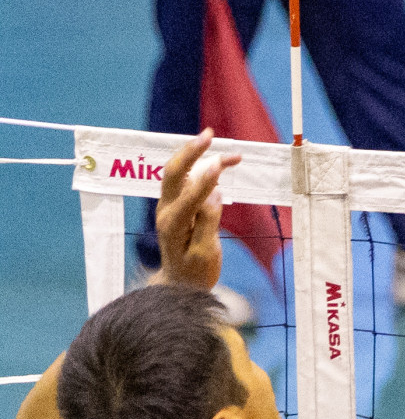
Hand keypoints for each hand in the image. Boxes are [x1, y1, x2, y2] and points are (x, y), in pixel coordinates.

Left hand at [154, 129, 240, 291]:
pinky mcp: (177, 204)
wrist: (178, 283)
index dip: (205, 180)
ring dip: (197, 155)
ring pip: (179, 172)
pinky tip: (224, 163)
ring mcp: (169, 205)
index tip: (220, 165)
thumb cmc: (194, 271)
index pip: (188, 197)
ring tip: (220, 144)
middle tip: (208, 135)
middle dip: (190, 152)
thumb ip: (209, 222)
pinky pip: (188, 180)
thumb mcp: (206, 253)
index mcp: (173, 225)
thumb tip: (215, 194)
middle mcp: (166, 210)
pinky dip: (204, 169)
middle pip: (174, 174)